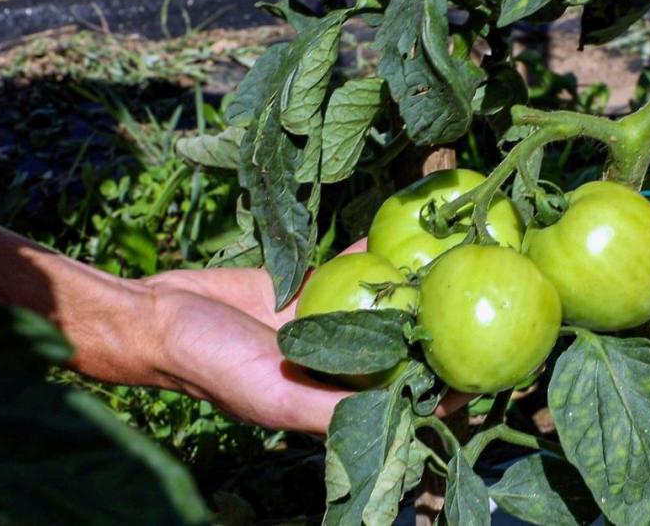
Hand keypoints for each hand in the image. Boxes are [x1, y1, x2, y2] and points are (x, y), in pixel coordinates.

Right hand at [138, 238, 471, 433]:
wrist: (160, 314)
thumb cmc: (212, 365)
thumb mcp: (275, 396)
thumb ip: (331, 408)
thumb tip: (401, 417)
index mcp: (332, 398)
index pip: (402, 397)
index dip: (443, 388)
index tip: (487, 367)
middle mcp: (337, 363)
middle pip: (402, 349)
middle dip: (442, 332)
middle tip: (489, 303)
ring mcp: (326, 323)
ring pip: (384, 306)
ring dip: (417, 288)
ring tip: (460, 261)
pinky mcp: (310, 289)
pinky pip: (353, 269)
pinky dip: (377, 253)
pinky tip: (408, 231)